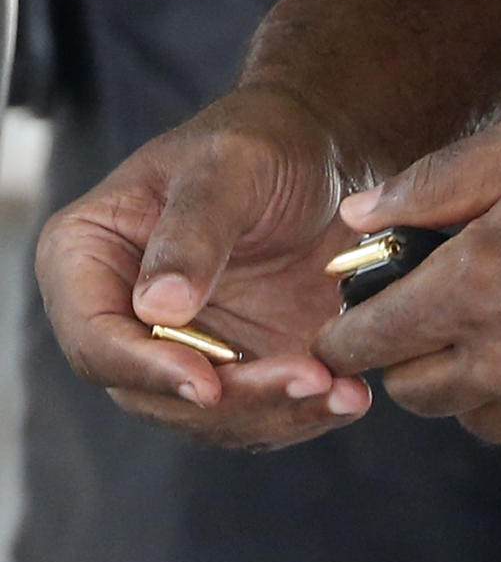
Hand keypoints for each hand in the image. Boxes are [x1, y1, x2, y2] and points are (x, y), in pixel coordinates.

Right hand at [35, 85, 371, 449]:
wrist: (326, 161)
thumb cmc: (262, 142)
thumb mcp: (229, 167)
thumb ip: (193, 232)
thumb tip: (157, 307)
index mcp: (89, 258)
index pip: (94, 338)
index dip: (145, 369)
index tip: (207, 384)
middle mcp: (126, 318)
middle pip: (155, 396)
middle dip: (235, 401)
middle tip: (308, 379)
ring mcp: (184, 352)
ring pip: (214, 419)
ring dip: (280, 415)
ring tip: (343, 391)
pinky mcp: (241, 373)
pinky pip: (263, 416)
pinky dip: (308, 414)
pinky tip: (351, 394)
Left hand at [315, 98, 500, 458]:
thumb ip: (431, 184)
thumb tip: (356, 219)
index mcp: (473, 290)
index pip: (371, 342)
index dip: (346, 337)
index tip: (347, 330)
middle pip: (415, 393)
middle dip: (407, 361)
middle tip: (431, 324)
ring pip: (477, 421)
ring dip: (471, 388)